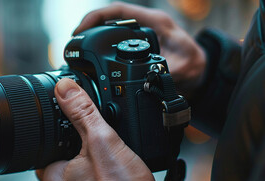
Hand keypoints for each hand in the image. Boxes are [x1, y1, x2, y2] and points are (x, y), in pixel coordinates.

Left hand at [36, 78, 157, 180]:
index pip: (44, 153)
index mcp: (54, 176)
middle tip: (95, 152)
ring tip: (107, 168)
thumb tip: (64, 88)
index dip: (57, 142)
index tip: (70, 137)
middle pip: (60, 168)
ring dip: (85, 177)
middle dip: (74, 159)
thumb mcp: (102, 140)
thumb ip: (83, 112)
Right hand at [73, 2, 205, 97]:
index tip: (80, 30)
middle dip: (88, 28)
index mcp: (153, 22)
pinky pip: (114, 42)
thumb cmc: (194, 64)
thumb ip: (166, 70)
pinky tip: (93, 60)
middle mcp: (144, 25)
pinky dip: (101, 48)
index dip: (96, 17)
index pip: (119, 11)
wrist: (200, 71)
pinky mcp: (137, 46)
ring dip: (93, 37)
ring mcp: (139, 35)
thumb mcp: (184, 67)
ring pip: (109, 30)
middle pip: (109, 18)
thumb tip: (148, 75)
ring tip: (78, 51)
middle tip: (74, 44)